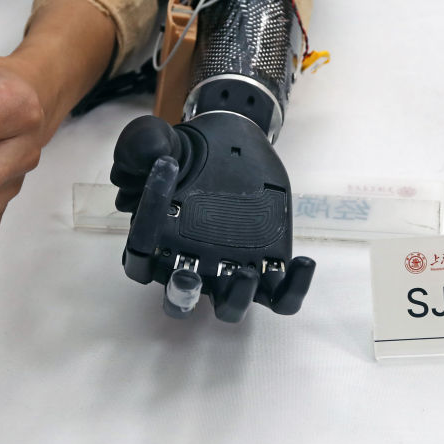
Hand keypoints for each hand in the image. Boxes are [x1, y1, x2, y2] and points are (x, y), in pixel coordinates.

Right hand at [112, 114, 314, 321]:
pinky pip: (282, 295)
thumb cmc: (187, 149)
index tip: (147, 218)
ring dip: (237, 298)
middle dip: (183, 295)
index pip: (139, 261)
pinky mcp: (270, 264)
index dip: (139, 249)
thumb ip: (145, 145)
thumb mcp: (158, 137)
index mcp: (155, 243)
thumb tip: (153, 161)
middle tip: (188, 274)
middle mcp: (191, 263)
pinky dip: (295, 289)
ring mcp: (231, 269)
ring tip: (246, 272)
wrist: (229, 142)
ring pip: (231, 307)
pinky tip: (304, 262)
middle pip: (181, 300)